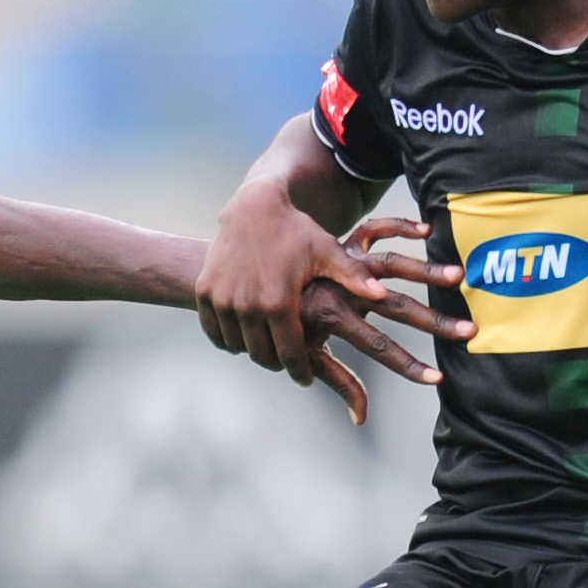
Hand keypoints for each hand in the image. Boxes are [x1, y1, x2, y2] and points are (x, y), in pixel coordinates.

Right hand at [200, 185, 459, 384]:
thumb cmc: (296, 232)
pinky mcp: (205, 294)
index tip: (305, 379)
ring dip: (253, 351)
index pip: (290, 355)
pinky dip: (229, 339)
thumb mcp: (326, 252)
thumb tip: (381, 295)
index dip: (299, 371)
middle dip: (277, 362)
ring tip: (267, 347)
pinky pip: (216, 333)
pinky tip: (244, 335)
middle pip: (263, 356)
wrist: (252, 208)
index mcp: (280, 303)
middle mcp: (247, 306)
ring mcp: (223, 301)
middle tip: (287, 361)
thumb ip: (352, 277)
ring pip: (239, 348)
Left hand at [297, 218, 472, 423]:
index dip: (408, 366)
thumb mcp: (307, 354)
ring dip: (427, 271)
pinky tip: (427, 231)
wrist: (254, 279)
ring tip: (459, 276)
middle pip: (396, 307)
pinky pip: (376, 228)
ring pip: (392, 264)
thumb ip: (341, 383)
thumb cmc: (284, 324)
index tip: (438, 379)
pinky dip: (400, 226)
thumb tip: (360, 419)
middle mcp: (343, 288)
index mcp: (332, 317)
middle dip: (434, 322)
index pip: (378, 347)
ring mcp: (346, 263)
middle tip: (470, 330)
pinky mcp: (346, 244)